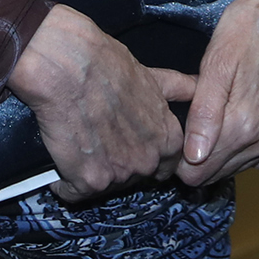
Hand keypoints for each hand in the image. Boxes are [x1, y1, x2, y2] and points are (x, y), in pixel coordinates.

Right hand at [6, 3, 189, 202]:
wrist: (70, 69)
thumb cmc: (108, 66)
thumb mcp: (153, 76)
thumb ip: (177, 89)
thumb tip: (196, 87)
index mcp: (167, 138)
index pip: (167, 165)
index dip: (148, 157)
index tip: (131, 149)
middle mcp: (148, 161)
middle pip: (135, 176)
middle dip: (120, 165)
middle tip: (102, 143)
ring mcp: (119, 175)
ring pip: (106, 185)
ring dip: (94, 172)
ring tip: (81, 145)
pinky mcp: (88, 181)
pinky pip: (75, 193)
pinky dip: (65, 183)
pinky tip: (62, 165)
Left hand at [171, 0, 258, 186]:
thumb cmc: (252, 24)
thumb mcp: (218, 61)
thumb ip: (205, 113)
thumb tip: (194, 157)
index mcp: (244, 124)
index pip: (200, 171)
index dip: (182, 160)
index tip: (176, 138)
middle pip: (223, 171)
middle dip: (204, 157)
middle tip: (195, 123)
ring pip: (247, 163)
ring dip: (230, 151)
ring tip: (219, 119)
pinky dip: (255, 144)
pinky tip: (247, 120)